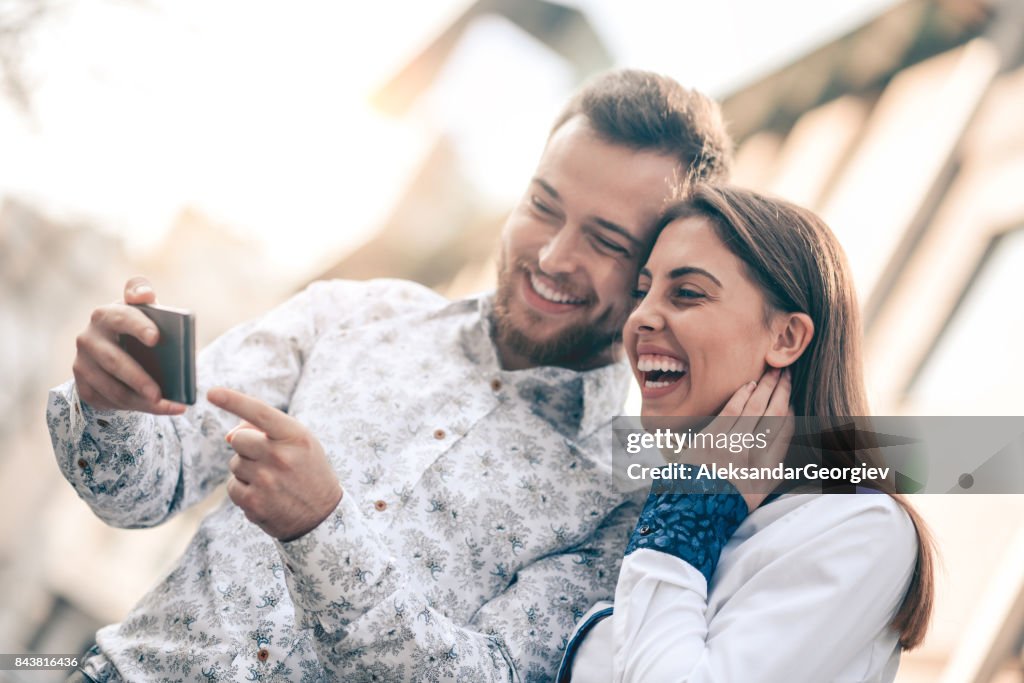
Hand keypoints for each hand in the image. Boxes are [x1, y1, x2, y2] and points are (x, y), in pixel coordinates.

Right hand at [72, 276, 187, 414]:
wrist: (109, 347)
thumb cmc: (134, 328)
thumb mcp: (140, 312)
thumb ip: (144, 300)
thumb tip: (148, 294)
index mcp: (105, 316)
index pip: (122, 319)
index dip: (139, 327)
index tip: (156, 338)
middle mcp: (88, 339)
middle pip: (114, 361)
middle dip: (138, 379)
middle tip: (158, 394)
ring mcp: (82, 364)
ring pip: (112, 389)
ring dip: (139, 401)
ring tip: (165, 406)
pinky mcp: (83, 386)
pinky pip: (109, 402)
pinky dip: (136, 408)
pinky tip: (158, 409)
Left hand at [208, 386, 342, 541]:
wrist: (322, 516)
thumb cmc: (307, 471)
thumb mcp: (299, 443)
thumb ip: (267, 430)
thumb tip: (229, 434)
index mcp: (295, 436)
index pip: (259, 412)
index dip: (233, 400)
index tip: (212, 392)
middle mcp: (280, 456)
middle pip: (238, 439)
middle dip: (247, 447)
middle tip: (270, 460)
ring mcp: (265, 481)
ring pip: (234, 463)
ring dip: (247, 470)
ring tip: (272, 480)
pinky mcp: (253, 503)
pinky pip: (232, 487)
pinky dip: (244, 490)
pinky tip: (264, 495)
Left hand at [711, 367, 793, 510]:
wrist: (695, 508)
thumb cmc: (730, 497)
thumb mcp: (762, 488)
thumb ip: (777, 463)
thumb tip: (785, 433)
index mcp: (769, 468)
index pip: (787, 430)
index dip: (792, 410)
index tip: (792, 397)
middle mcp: (754, 455)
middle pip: (775, 413)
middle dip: (783, 390)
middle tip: (787, 373)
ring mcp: (732, 445)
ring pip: (755, 407)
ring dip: (766, 386)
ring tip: (773, 371)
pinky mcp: (711, 438)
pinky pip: (732, 409)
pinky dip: (743, 394)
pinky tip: (750, 384)